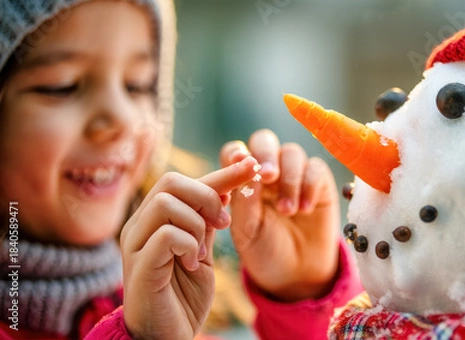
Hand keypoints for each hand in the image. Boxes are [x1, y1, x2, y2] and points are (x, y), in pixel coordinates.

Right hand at [120, 156, 258, 338]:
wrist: (168, 337)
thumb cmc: (183, 296)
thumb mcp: (202, 252)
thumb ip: (206, 223)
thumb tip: (224, 190)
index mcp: (155, 220)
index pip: (187, 183)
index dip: (222, 173)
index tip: (251, 165)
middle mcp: (140, 226)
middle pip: (171, 182)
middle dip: (207, 196)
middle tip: (221, 224)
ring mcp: (135, 244)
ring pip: (166, 203)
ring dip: (196, 223)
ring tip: (202, 251)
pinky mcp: (138, 266)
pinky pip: (166, 235)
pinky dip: (188, 245)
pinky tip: (191, 264)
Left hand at [221, 129, 340, 301]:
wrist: (296, 272)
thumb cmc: (264, 249)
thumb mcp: (247, 232)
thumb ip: (245, 201)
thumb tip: (248, 169)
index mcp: (242, 179)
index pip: (235, 153)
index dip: (236, 154)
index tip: (239, 162)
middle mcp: (267, 171)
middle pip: (264, 141)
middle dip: (266, 154)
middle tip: (270, 175)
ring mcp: (293, 174)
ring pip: (291, 152)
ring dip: (289, 179)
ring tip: (287, 211)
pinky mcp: (318, 181)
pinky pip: (316, 168)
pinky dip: (310, 185)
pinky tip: (305, 208)